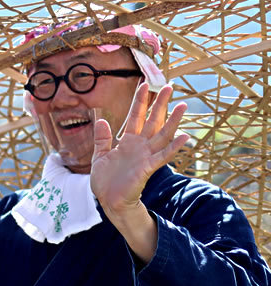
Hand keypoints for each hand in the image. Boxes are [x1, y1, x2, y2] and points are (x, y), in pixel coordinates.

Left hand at [90, 83, 188, 217]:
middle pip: (152, 121)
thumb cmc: (105, 181)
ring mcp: (145, 156)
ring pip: (162, 135)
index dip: (140, 101)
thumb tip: (102, 120)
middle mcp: (139, 146)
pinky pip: (163, 156)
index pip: (135, 116)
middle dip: (160, 104)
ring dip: (172, 121)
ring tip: (183, 105)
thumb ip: (102, 139)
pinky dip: (174, 147)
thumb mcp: (99, 156)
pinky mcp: (147, 169)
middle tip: (169, 86)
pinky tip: (186, 137)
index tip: (145, 84)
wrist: (109, 201)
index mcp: (127, 141)